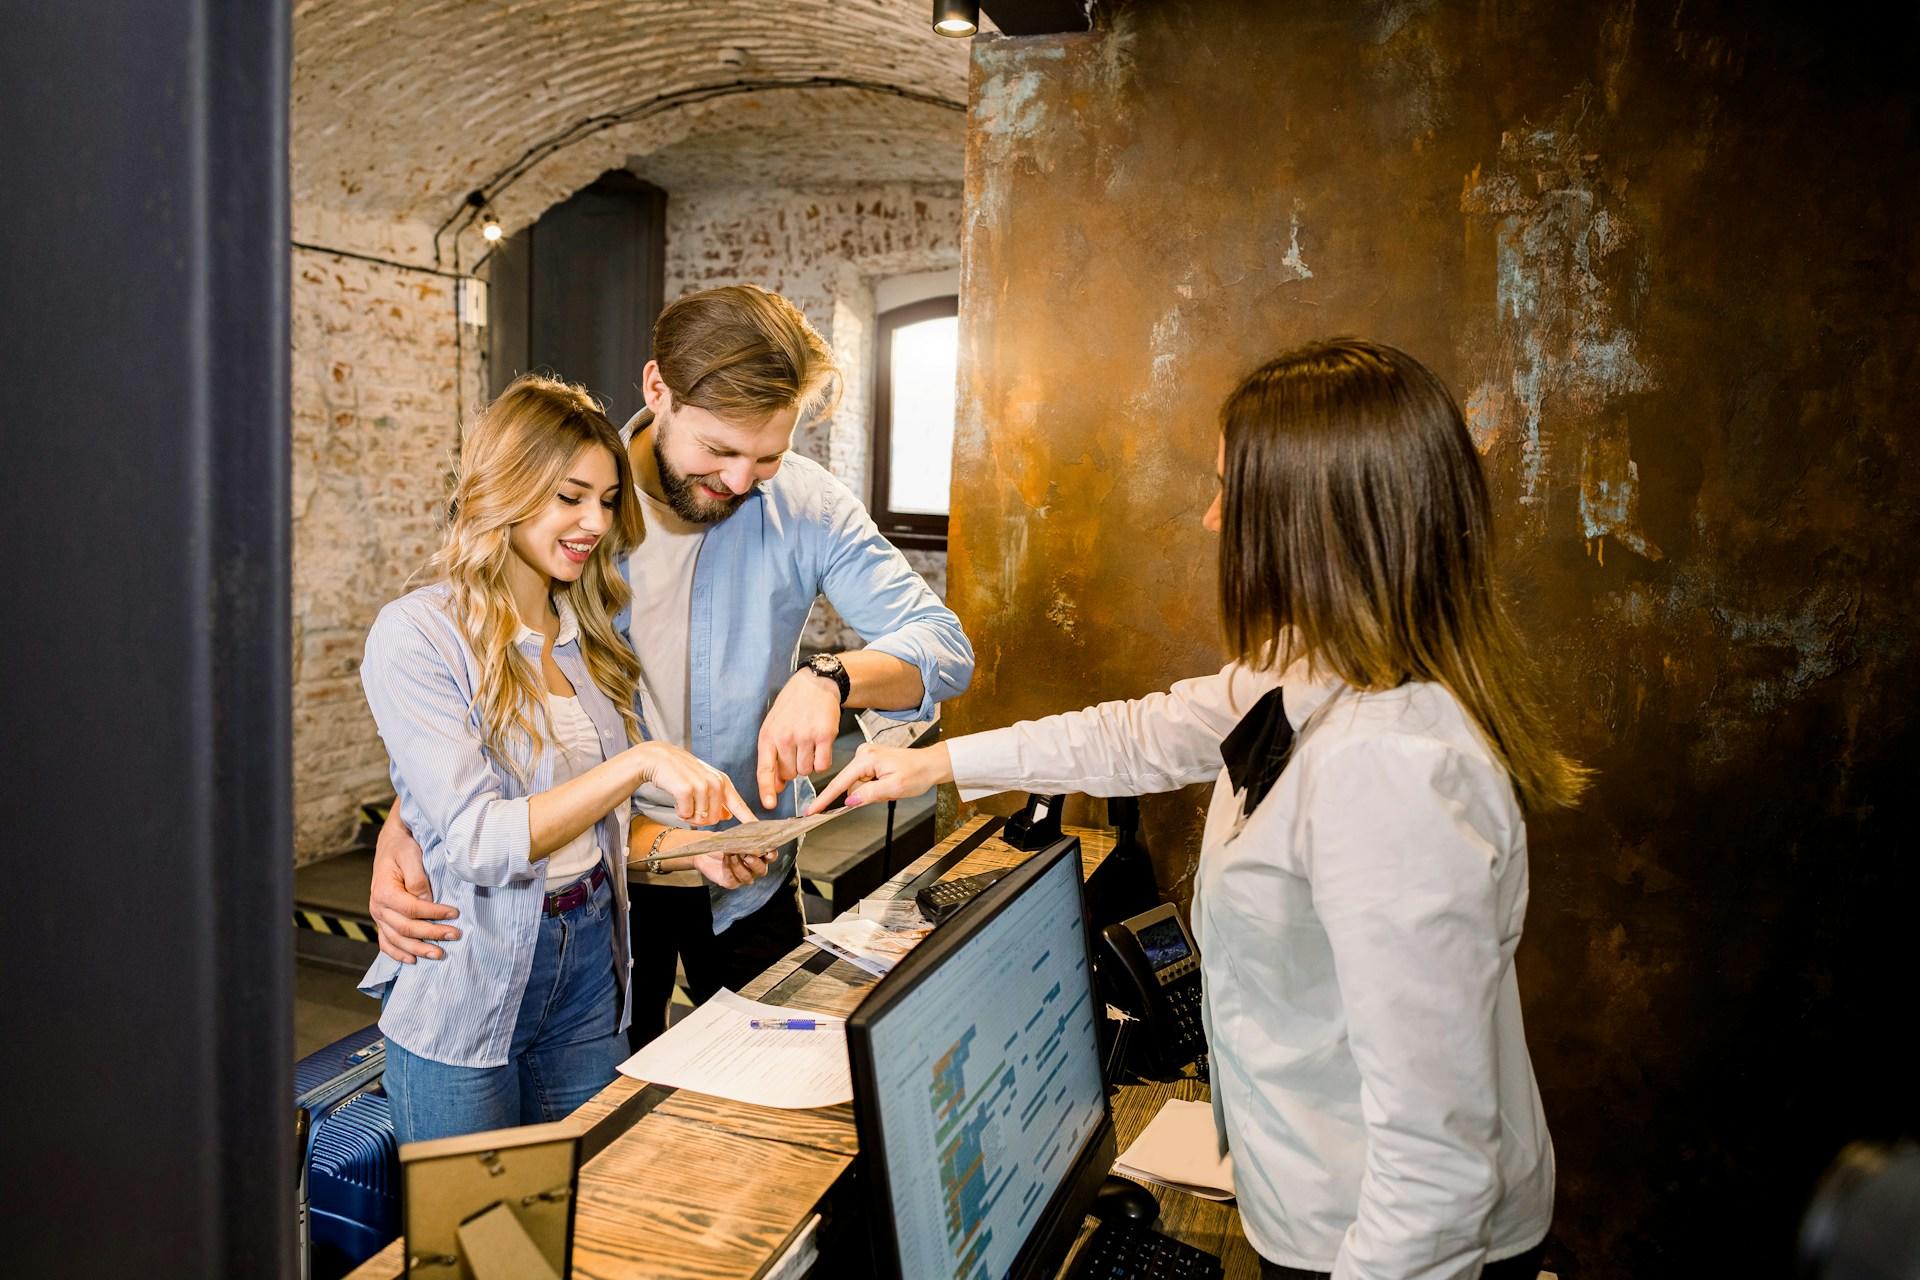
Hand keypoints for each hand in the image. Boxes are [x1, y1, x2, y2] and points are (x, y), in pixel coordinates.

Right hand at [369, 811, 459, 963]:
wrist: (391, 842)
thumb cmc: (403, 847)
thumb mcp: (412, 855)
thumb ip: (418, 880)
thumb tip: (427, 900)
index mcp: (384, 891)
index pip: (412, 909)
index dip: (434, 914)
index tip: (455, 913)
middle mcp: (378, 906)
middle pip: (405, 928)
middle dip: (431, 934)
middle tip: (454, 935)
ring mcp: (379, 915)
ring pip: (396, 940)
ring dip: (418, 950)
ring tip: (439, 954)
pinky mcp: (382, 919)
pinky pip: (386, 942)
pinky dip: (397, 953)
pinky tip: (412, 960)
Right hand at [632, 741, 755, 825]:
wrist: (658, 758)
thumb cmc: (680, 772)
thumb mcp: (703, 781)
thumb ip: (717, 799)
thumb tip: (728, 816)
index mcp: (722, 782)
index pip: (739, 805)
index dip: (748, 820)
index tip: (759, 831)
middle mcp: (716, 783)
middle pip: (715, 820)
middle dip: (701, 819)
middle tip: (690, 807)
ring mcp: (702, 786)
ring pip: (701, 820)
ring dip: (688, 815)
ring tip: (682, 801)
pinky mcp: (687, 790)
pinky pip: (686, 816)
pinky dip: (679, 813)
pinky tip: (676, 799)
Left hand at [651, 827, 775, 890]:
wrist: (706, 850)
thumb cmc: (724, 841)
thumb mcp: (737, 832)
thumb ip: (747, 828)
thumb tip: (754, 823)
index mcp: (760, 855)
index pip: (771, 857)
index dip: (771, 854)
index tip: (766, 850)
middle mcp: (754, 868)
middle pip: (762, 870)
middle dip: (755, 863)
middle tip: (747, 855)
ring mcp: (743, 876)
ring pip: (747, 877)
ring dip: (739, 865)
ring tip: (731, 853)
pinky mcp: (731, 882)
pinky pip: (733, 880)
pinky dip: (729, 869)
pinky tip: (725, 859)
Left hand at [756, 667, 843, 808]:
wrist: (814, 684)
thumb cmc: (792, 706)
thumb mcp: (774, 727)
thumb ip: (772, 756)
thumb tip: (777, 785)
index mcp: (768, 736)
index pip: (764, 769)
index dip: (766, 790)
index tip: (769, 804)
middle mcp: (785, 737)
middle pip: (790, 774)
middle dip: (794, 768)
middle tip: (798, 750)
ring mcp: (805, 737)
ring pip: (807, 771)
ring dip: (809, 763)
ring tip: (809, 743)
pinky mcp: (824, 736)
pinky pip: (823, 765)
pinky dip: (823, 761)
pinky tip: (820, 746)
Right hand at [807, 742, 952, 812]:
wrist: (930, 764)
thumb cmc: (917, 773)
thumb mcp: (893, 788)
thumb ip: (868, 794)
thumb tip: (849, 800)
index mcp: (866, 758)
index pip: (840, 783)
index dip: (824, 799)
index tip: (811, 810)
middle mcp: (863, 754)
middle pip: (850, 785)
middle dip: (865, 795)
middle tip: (887, 792)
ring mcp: (866, 756)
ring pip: (857, 785)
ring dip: (872, 791)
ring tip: (890, 786)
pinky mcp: (870, 760)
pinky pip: (864, 781)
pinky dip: (874, 787)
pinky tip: (888, 782)